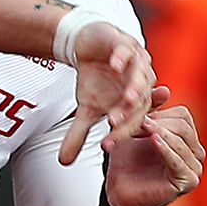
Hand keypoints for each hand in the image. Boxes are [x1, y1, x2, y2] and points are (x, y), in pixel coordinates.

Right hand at [61, 20, 156, 164]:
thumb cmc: (95, 79)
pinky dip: (122, 58)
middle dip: (129, 114)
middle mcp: (142, 83)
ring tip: (127, 99)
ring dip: (135, 87)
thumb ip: (79, 134)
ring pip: (141, 76)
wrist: (89, 46)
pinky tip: (115, 65)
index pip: (132, 122)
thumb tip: (64, 161)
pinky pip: (127, 51)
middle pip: (141, 102)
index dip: (119, 135)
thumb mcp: (85, 109)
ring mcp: (137, 62)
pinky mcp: (126, 44)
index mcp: (136, 102)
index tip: (105, 146)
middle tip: (114, 124)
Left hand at [102, 95, 201, 205]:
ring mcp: (194, 168)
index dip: (159, 113)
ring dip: (158, 132)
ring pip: (182, 140)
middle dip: (158, 122)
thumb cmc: (127, 161)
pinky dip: (165, 148)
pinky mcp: (187, 182)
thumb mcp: (137, 129)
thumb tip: (165, 89)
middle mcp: (195, 153)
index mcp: (187, 139)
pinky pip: (179, 160)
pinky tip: (153, 140)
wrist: (118, 191)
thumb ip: (150, 111)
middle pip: (184, 126)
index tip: (137, 117)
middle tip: (136, 124)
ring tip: (139, 129)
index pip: (183, 115)